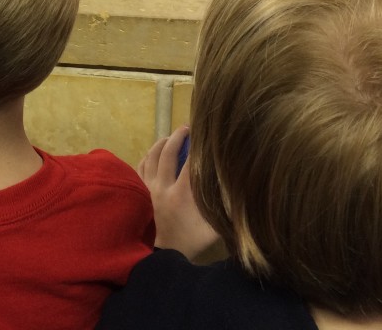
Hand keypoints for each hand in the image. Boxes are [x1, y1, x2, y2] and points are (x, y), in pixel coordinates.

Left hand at [139, 124, 219, 259]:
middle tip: (186, 128)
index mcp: (182, 195)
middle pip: (168, 153)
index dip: (198, 147)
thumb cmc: (192, 240)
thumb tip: (241, 192)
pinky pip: (140, 166)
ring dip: (161, 143)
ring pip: (151, 157)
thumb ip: (226, 209)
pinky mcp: (139, 191)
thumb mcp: (215, 227)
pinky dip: (148, 156)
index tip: (205, 135)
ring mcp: (148, 188)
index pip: (191, 163)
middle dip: (178, 137)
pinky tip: (154, 152)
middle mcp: (162, 187)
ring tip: (171, 136)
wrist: (163, 253)